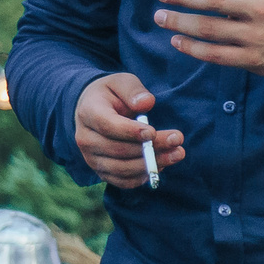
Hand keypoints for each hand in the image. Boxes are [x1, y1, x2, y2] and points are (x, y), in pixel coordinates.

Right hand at [74, 72, 184, 189]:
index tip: (153, 131)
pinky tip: (161, 165)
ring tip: (177, 154)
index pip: (108, 126)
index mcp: (88, 113)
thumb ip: (133, 90)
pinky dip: (143, 177)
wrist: (92, 110)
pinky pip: (123, 181)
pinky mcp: (101, 171)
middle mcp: (85, 139)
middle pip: (118, 150)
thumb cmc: (111, 94)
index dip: (130, 131)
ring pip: (122, 168)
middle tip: (177, 140)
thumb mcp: (121, 82)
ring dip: (151, 164)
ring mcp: (91, 158)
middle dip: (150, 148)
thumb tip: (146, 103)